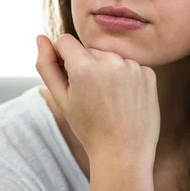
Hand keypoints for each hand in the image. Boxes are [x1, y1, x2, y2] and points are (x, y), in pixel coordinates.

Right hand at [35, 33, 159, 162]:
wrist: (124, 153)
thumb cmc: (88, 128)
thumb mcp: (61, 98)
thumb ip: (46, 65)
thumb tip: (41, 37)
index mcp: (84, 67)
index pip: (64, 41)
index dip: (62, 58)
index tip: (70, 79)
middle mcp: (110, 61)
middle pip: (88, 49)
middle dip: (86, 66)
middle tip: (91, 97)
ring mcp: (132, 66)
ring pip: (109, 57)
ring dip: (106, 71)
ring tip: (109, 100)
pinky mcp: (148, 73)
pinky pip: (128, 65)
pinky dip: (125, 77)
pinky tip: (124, 100)